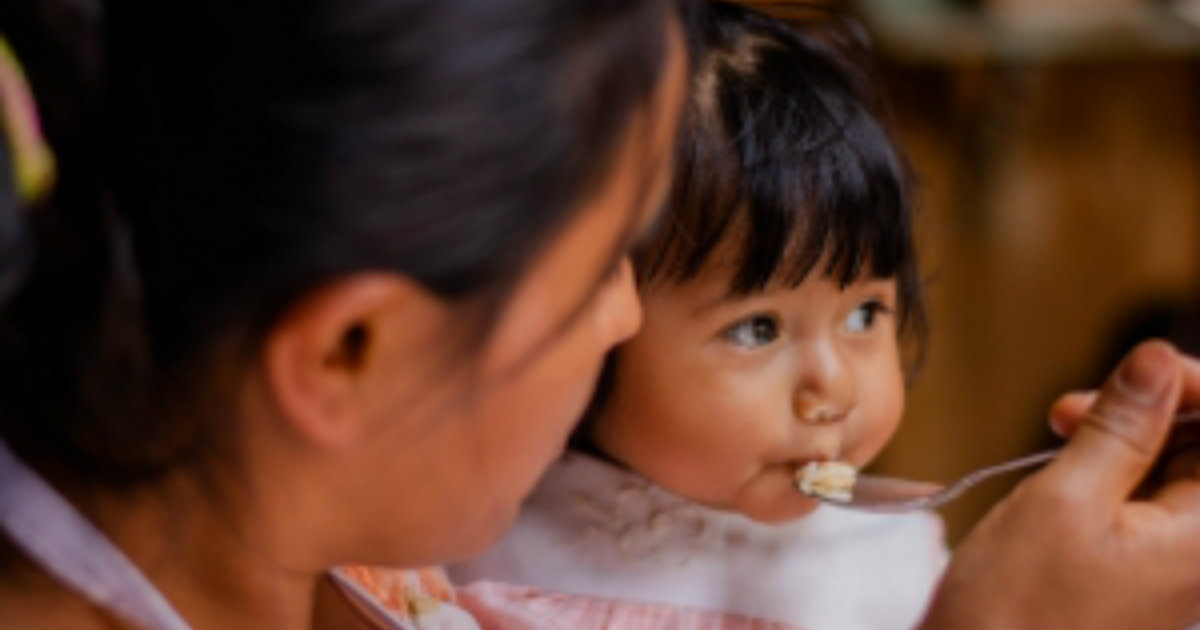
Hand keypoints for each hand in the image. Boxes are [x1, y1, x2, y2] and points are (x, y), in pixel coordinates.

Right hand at [920, 341, 1199, 629]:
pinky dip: (1114, 467)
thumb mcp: (1064, 499)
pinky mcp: (1149, 571)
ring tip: (1058, 429)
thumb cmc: (1017, 611)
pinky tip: (1067, 462)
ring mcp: (1181, 564)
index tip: (1141, 368)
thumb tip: (1158, 358)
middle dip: (1158, 405)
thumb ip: (1120, 426)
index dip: (1197, 385)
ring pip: (1182, 466)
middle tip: (1077, 403)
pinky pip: (1154, 497)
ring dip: (1128, 433)